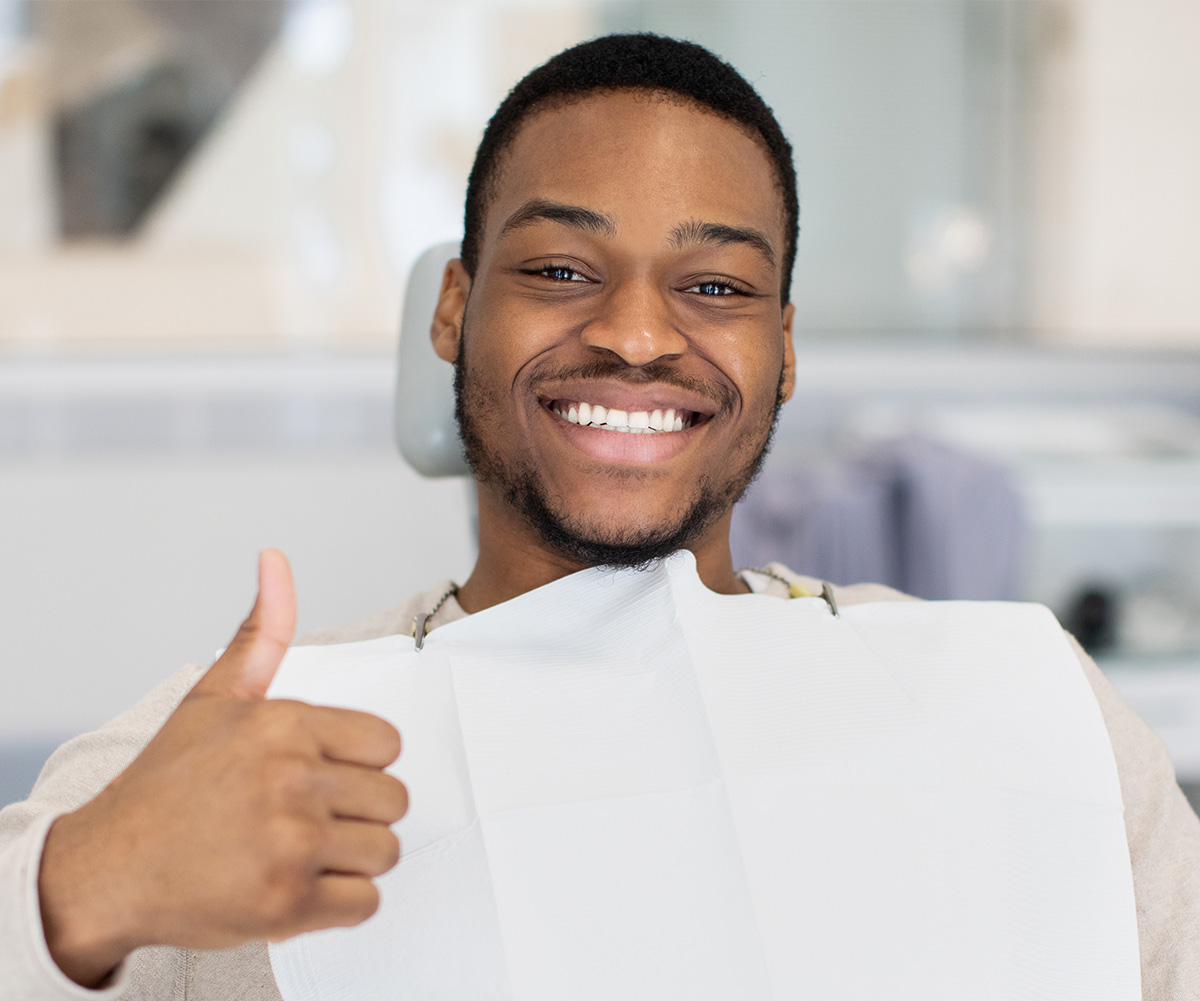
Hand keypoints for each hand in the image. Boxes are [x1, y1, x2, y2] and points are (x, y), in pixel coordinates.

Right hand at [37, 550, 407, 986]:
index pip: (389, 744)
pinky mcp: (287, 906)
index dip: (359, 764)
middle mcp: (291, 780)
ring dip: (351, 859)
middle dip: (358, 813)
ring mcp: (290, 845)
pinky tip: (298, 887)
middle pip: (393, 800)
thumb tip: (275, 558)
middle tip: (307, 819)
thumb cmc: (166, 784)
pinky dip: (340, 904)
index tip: (322, 775)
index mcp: (283, 725)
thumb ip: (262, 632)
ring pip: (385, 851)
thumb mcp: (212, 697)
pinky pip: (366, 904)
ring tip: (301, 853)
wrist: (106, 869)